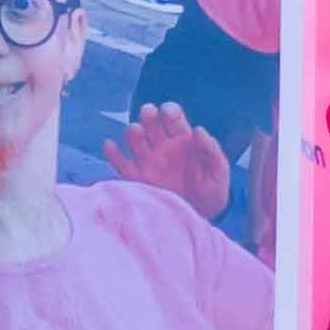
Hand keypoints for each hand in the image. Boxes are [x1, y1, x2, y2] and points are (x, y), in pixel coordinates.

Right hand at [100, 99, 233, 215]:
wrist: (198, 218)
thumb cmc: (211, 191)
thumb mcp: (218, 171)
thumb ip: (211, 150)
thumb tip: (199, 129)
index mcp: (182, 139)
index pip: (173, 117)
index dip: (169, 111)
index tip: (168, 112)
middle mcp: (162, 145)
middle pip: (150, 122)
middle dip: (148, 115)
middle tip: (149, 113)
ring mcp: (147, 161)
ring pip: (135, 139)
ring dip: (133, 132)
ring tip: (137, 132)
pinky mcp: (136, 179)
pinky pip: (121, 164)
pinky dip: (113, 154)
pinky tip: (111, 146)